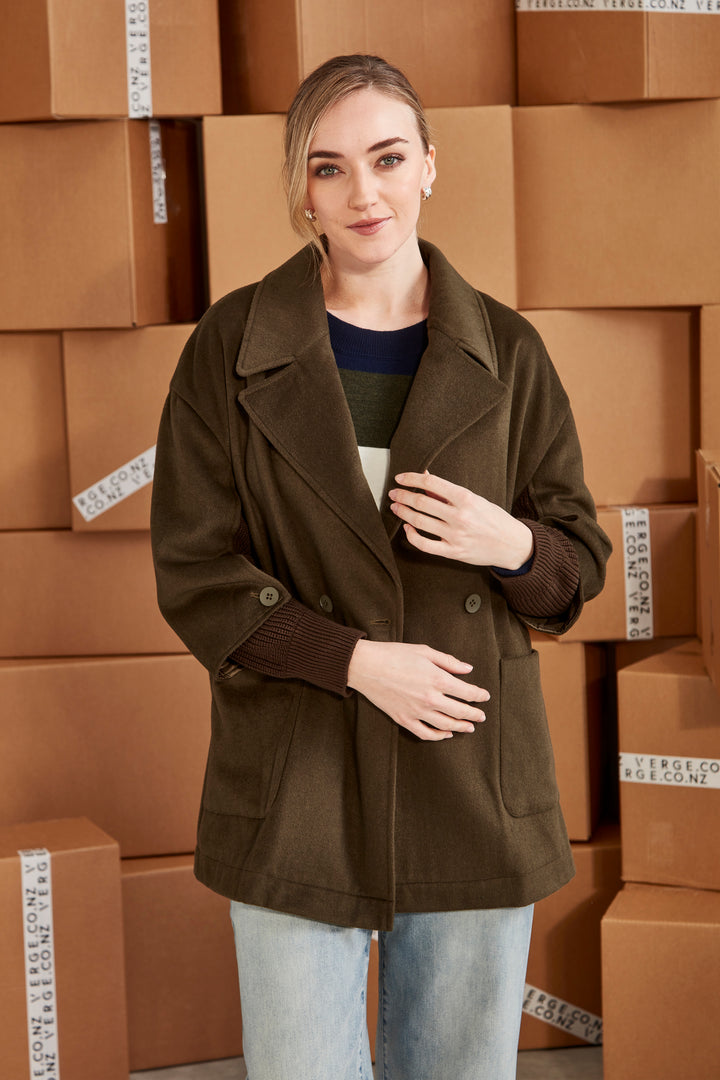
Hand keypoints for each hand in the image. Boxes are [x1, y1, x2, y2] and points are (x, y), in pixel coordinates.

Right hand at [347, 639, 489, 741]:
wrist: (366, 666)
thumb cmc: (394, 655)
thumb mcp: (424, 651)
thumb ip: (449, 661)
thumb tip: (468, 669)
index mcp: (437, 679)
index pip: (467, 693)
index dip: (479, 696)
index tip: (485, 697)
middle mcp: (430, 699)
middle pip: (460, 712)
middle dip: (474, 715)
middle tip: (482, 716)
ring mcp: (417, 712)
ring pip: (446, 726)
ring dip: (461, 728)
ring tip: (469, 728)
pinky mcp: (404, 719)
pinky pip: (425, 733)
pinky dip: (438, 737)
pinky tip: (446, 735)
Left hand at [388, 471, 532, 569]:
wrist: (512, 544)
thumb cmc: (494, 519)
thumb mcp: (475, 499)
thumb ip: (448, 492)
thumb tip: (425, 477)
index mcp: (466, 498)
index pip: (431, 484)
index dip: (411, 479)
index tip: (400, 478)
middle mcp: (459, 516)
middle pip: (421, 503)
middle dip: (403, 496)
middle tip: (394, 493)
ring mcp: (455, 535)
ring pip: (419, 522)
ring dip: (403, 513)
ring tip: (396, 507)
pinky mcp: (453, 552)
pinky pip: (425, 544)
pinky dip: (411, 536)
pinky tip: (407, 528)